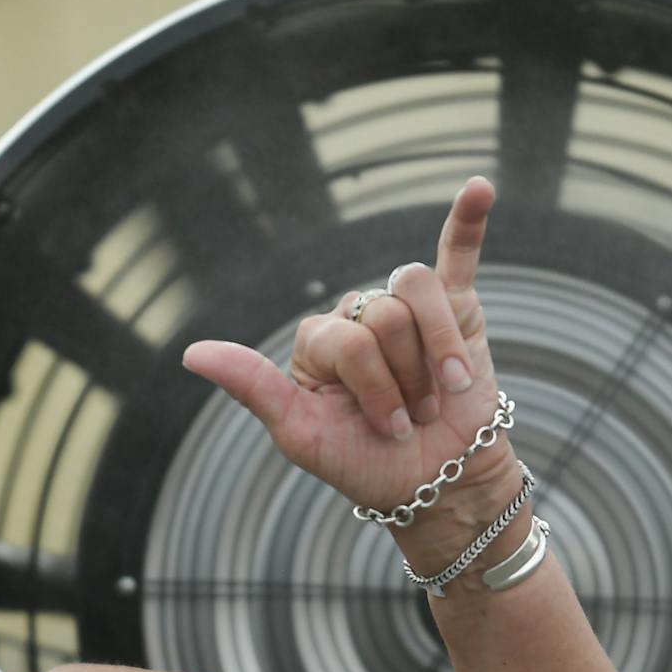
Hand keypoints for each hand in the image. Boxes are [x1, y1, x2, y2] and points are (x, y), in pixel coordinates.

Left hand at [182, 176, 511, 515]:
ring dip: (437, 354)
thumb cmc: (366, 462)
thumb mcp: (302, 435)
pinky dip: (468, 220)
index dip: (375, 387)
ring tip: (443, 392)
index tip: (388, 430)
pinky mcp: (454, 306)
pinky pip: (457, 252)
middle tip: (413, 417)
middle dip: (405, 379)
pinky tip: (479, 189)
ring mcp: (405, 308)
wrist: (437, 481)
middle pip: (384, 317)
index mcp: (317, 342)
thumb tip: (192, 353)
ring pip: (416, 293)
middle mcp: (357, 316)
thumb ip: (253, 388)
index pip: (348, 339)